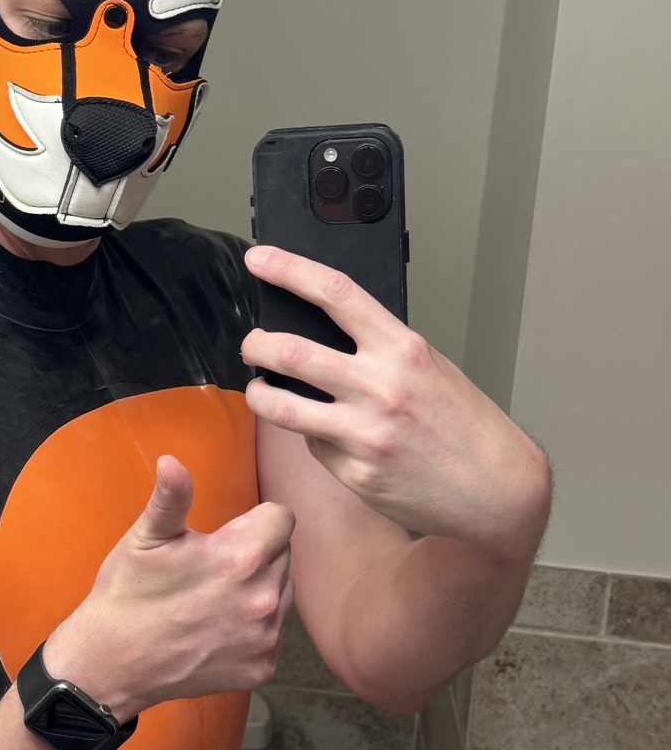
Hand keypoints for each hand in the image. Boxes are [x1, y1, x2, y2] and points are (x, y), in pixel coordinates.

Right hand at [43, 456, 294, 719]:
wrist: (110, 665)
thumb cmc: (125, 596)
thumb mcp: (144, 540)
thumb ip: (171, 497)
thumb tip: (171, 460)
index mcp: (239, 556)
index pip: (282, 518)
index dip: (255, 521)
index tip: (227, 535)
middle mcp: (262, 598)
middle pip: (283, 555)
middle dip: (257, 555)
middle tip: (213, 570)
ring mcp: (264, 637)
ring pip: (282, 593)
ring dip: (259, 590)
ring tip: (215, 600)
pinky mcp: (262, 668)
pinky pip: (273, 633)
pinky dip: (253, 630)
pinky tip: (217, 630)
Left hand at [240, 245, 550, 558]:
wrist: (497, 489)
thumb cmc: (467, 427)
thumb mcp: (430, 369)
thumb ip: (380, 353)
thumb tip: (324, 344)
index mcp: (403, 350)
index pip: (335, 293)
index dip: (289, 270)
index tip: (259, 260)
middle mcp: (381, 387)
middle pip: (291, 352)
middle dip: (256, 345)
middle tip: (251, 346)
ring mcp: (365, 433)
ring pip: (282, 407)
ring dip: (258, 395)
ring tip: (259, 390)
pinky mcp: (356, 472)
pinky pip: (313, 447)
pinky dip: (311, 438)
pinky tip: (324, 436)